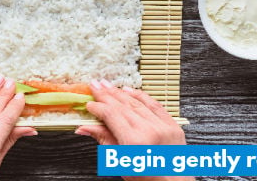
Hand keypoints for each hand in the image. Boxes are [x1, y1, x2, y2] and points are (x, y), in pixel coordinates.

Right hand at [75, 80, 192, 180]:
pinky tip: (129, 90)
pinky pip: (154, 104)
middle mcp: (150, 130)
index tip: (89, 104)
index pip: (111, 115)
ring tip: (107, 85)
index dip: (98, 107)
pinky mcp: (172, 125)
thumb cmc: (146, 178)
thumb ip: (104, 139)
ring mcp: (163, 126)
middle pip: (122, 106)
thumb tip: (84, 128)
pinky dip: (141, 95)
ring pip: (137, 102)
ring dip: (120, 92)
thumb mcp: (120, 162)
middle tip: (94, 85)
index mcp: (134, 141)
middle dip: (106, 94)